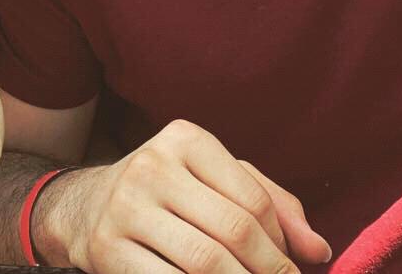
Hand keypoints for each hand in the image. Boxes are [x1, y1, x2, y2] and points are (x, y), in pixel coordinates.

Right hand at [59, 120, 330, 272]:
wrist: (84, 207)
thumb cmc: (168, 193)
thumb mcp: (215, 180)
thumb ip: (273, 205)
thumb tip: (317, 251)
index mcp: (185, 140)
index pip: (253, 200)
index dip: (282, 246)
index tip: (293, 271)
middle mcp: (152, 167)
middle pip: (233, 232)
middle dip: (268, 272)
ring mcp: (125, 208)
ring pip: (205, 263)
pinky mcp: (107, 249)